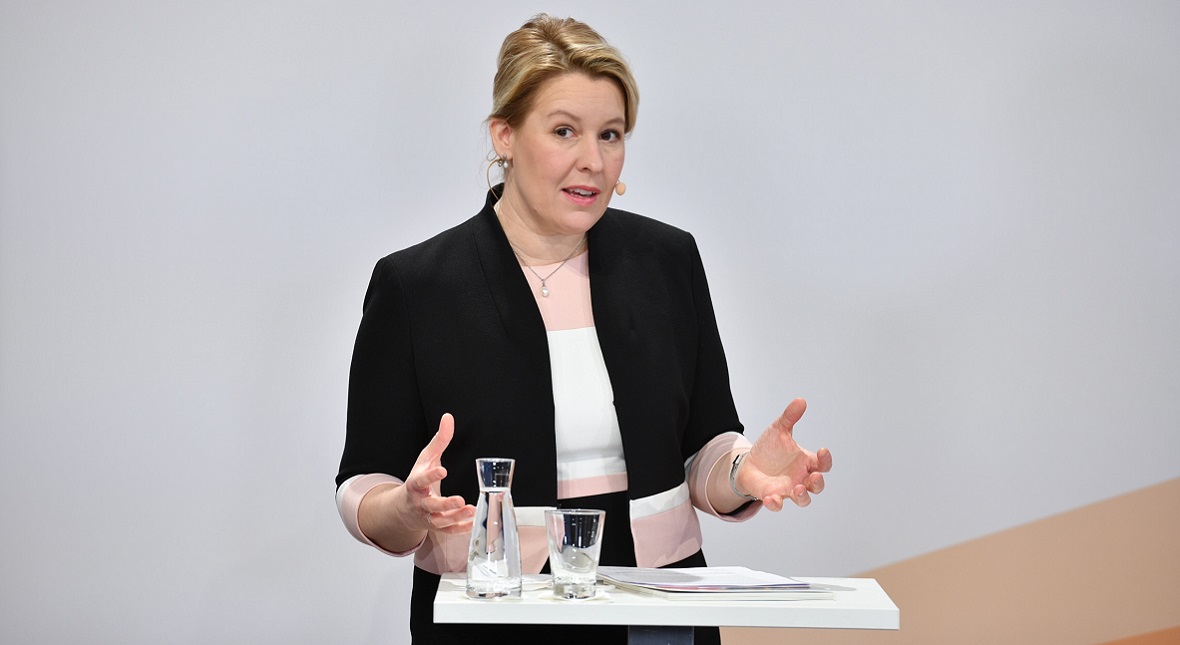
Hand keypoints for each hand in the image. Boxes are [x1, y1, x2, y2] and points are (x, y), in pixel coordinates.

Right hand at [394, 413, 474, 535]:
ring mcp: (427, 517)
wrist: (404, 508)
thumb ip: (439, 440)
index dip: (431, 476)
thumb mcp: (426, 458)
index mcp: (415, 484)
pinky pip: (448, 531)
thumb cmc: (418, 480)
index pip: (421, 480)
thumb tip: (448, 417)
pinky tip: (473, 522)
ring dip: (456, 517)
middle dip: (445, 504)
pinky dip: (460, 529)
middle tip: (460, 499)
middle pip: (431, 506)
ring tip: (471, 510)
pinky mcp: (437, 527)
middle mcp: (420, 503)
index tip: (442, 470)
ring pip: (440, 521)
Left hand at [738, 398, 831, 511]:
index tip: (822, 450)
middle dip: (818, 484)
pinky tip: (771, 498)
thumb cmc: (769, 448)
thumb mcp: (778, 430)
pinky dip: (775, 504)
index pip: (823, 464)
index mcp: (806, 462)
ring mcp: (788, 489)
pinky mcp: (773, 496)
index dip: (825, 459)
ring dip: (802, 497)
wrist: (749, 463)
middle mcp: (801, 478)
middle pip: (817, 486)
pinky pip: (777, 504)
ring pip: (803, 499)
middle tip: (814, 477)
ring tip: (797, 489)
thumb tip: (801, 400)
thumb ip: (790, 417)